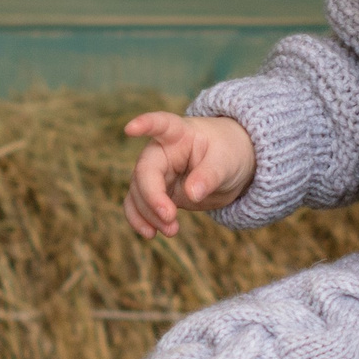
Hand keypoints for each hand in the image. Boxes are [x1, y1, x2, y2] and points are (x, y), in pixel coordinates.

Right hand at [123, 113, 255, 238]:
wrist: (228, 166)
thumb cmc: (228, 153)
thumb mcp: (227, 162)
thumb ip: (210, 175)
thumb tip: (191, 193)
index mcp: (179, 134)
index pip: (161, 125)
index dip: (145, 125)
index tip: (130, 128)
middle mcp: (161, 151)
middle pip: (145, 172)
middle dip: (152, 197)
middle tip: (170, 217)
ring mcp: (156, 173)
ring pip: (138, 193)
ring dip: (149, 214)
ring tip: (171, 231)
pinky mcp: (157, 192)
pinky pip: (139, 206)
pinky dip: (141, 220)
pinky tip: (150, 233)